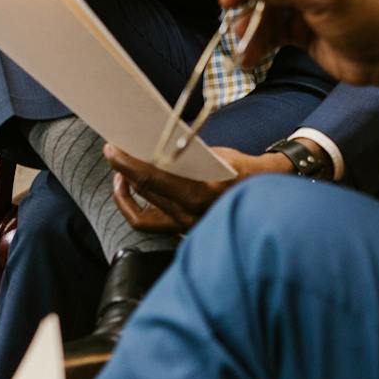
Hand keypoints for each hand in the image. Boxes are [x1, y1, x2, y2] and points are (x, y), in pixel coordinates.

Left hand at [106, 145, 292, 232]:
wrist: (267, 198)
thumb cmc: (243, 171)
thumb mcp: (218, 155)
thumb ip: (187, 156)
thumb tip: (155, 147)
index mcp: (200, 193)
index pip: (152, 179)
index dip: (127, 164)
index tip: (112, 150)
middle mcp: (190, 215)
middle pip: (144, 193)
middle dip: (125, 172)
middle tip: (116, 153)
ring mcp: (185, 227)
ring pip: (141, 214)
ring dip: (127, 192)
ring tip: (123, 174)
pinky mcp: (183, 231)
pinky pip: (150, 222)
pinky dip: (138, 205)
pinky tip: (136, 190)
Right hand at [221, 0, 378, 89]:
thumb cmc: (363, 19)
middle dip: (247, 3)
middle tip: (229, 20)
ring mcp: (305, 0)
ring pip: (266, 9)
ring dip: (251, 28)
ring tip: (242, 48)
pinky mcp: (302, 26)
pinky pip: (273, 29)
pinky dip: (260, 42)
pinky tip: (250, 57)